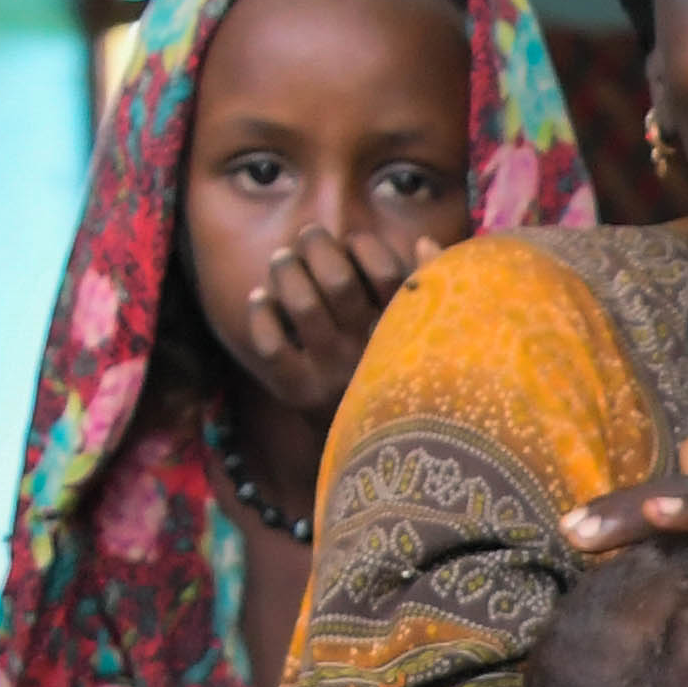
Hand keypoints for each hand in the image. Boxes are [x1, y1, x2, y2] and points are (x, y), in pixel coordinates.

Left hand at [228, 202, 446, 434]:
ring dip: (287, 272)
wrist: (376, 451)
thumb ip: (427, 292)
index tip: (354, 240)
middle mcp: (369, 352)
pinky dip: (261, 314)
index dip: (366, 247)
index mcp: (404, 334)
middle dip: (317, 247)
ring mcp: (332, 373)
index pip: (388, 275)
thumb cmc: (398, 376)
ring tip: (282, 259)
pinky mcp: (299, 392)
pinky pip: (272, 345)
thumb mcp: (425, 336)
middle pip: (338, 282)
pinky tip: (260, 297)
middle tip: (308, 235)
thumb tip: (425, 245)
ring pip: (303, 306)